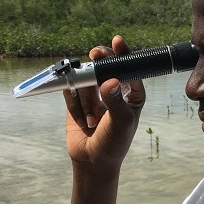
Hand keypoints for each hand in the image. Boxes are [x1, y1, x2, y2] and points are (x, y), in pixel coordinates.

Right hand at [64, 35, 145, 172]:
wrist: (92, 161)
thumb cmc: (114, 142)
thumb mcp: (120, 123)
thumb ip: (115, 101)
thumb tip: (109, 81)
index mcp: (132, 93)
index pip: (130, 69)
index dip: (124, 54)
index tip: (117, 42)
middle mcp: (113, 90)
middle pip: (106, 66)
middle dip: (100, 60)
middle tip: (95, 54)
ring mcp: (94, 94)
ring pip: (86, 80)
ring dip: (86, 98)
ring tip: (91, 119)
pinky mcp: (77, 100)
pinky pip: (71, 91)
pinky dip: (73, 101)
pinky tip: (81, 117)